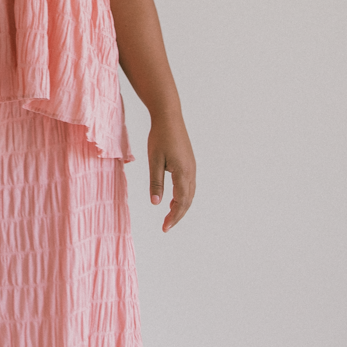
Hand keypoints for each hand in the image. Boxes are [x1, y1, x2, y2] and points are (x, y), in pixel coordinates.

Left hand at [148, 115, 195, 231]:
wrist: (169, 117)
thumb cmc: (159, 137)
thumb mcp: (154, 161)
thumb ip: (156, 183)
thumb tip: (156, 203)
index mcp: (183, 173)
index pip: (181, 202)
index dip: (173, 217)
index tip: (165, 228)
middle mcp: (191, 172)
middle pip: (188, 200)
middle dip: (177, 215)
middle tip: (166, 226)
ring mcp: (192, 167)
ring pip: (190, 193)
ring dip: (181, 206)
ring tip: (169, 215)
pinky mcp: (189, 163)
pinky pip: (189, 185)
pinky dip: (183, 196)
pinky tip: (173, 198)